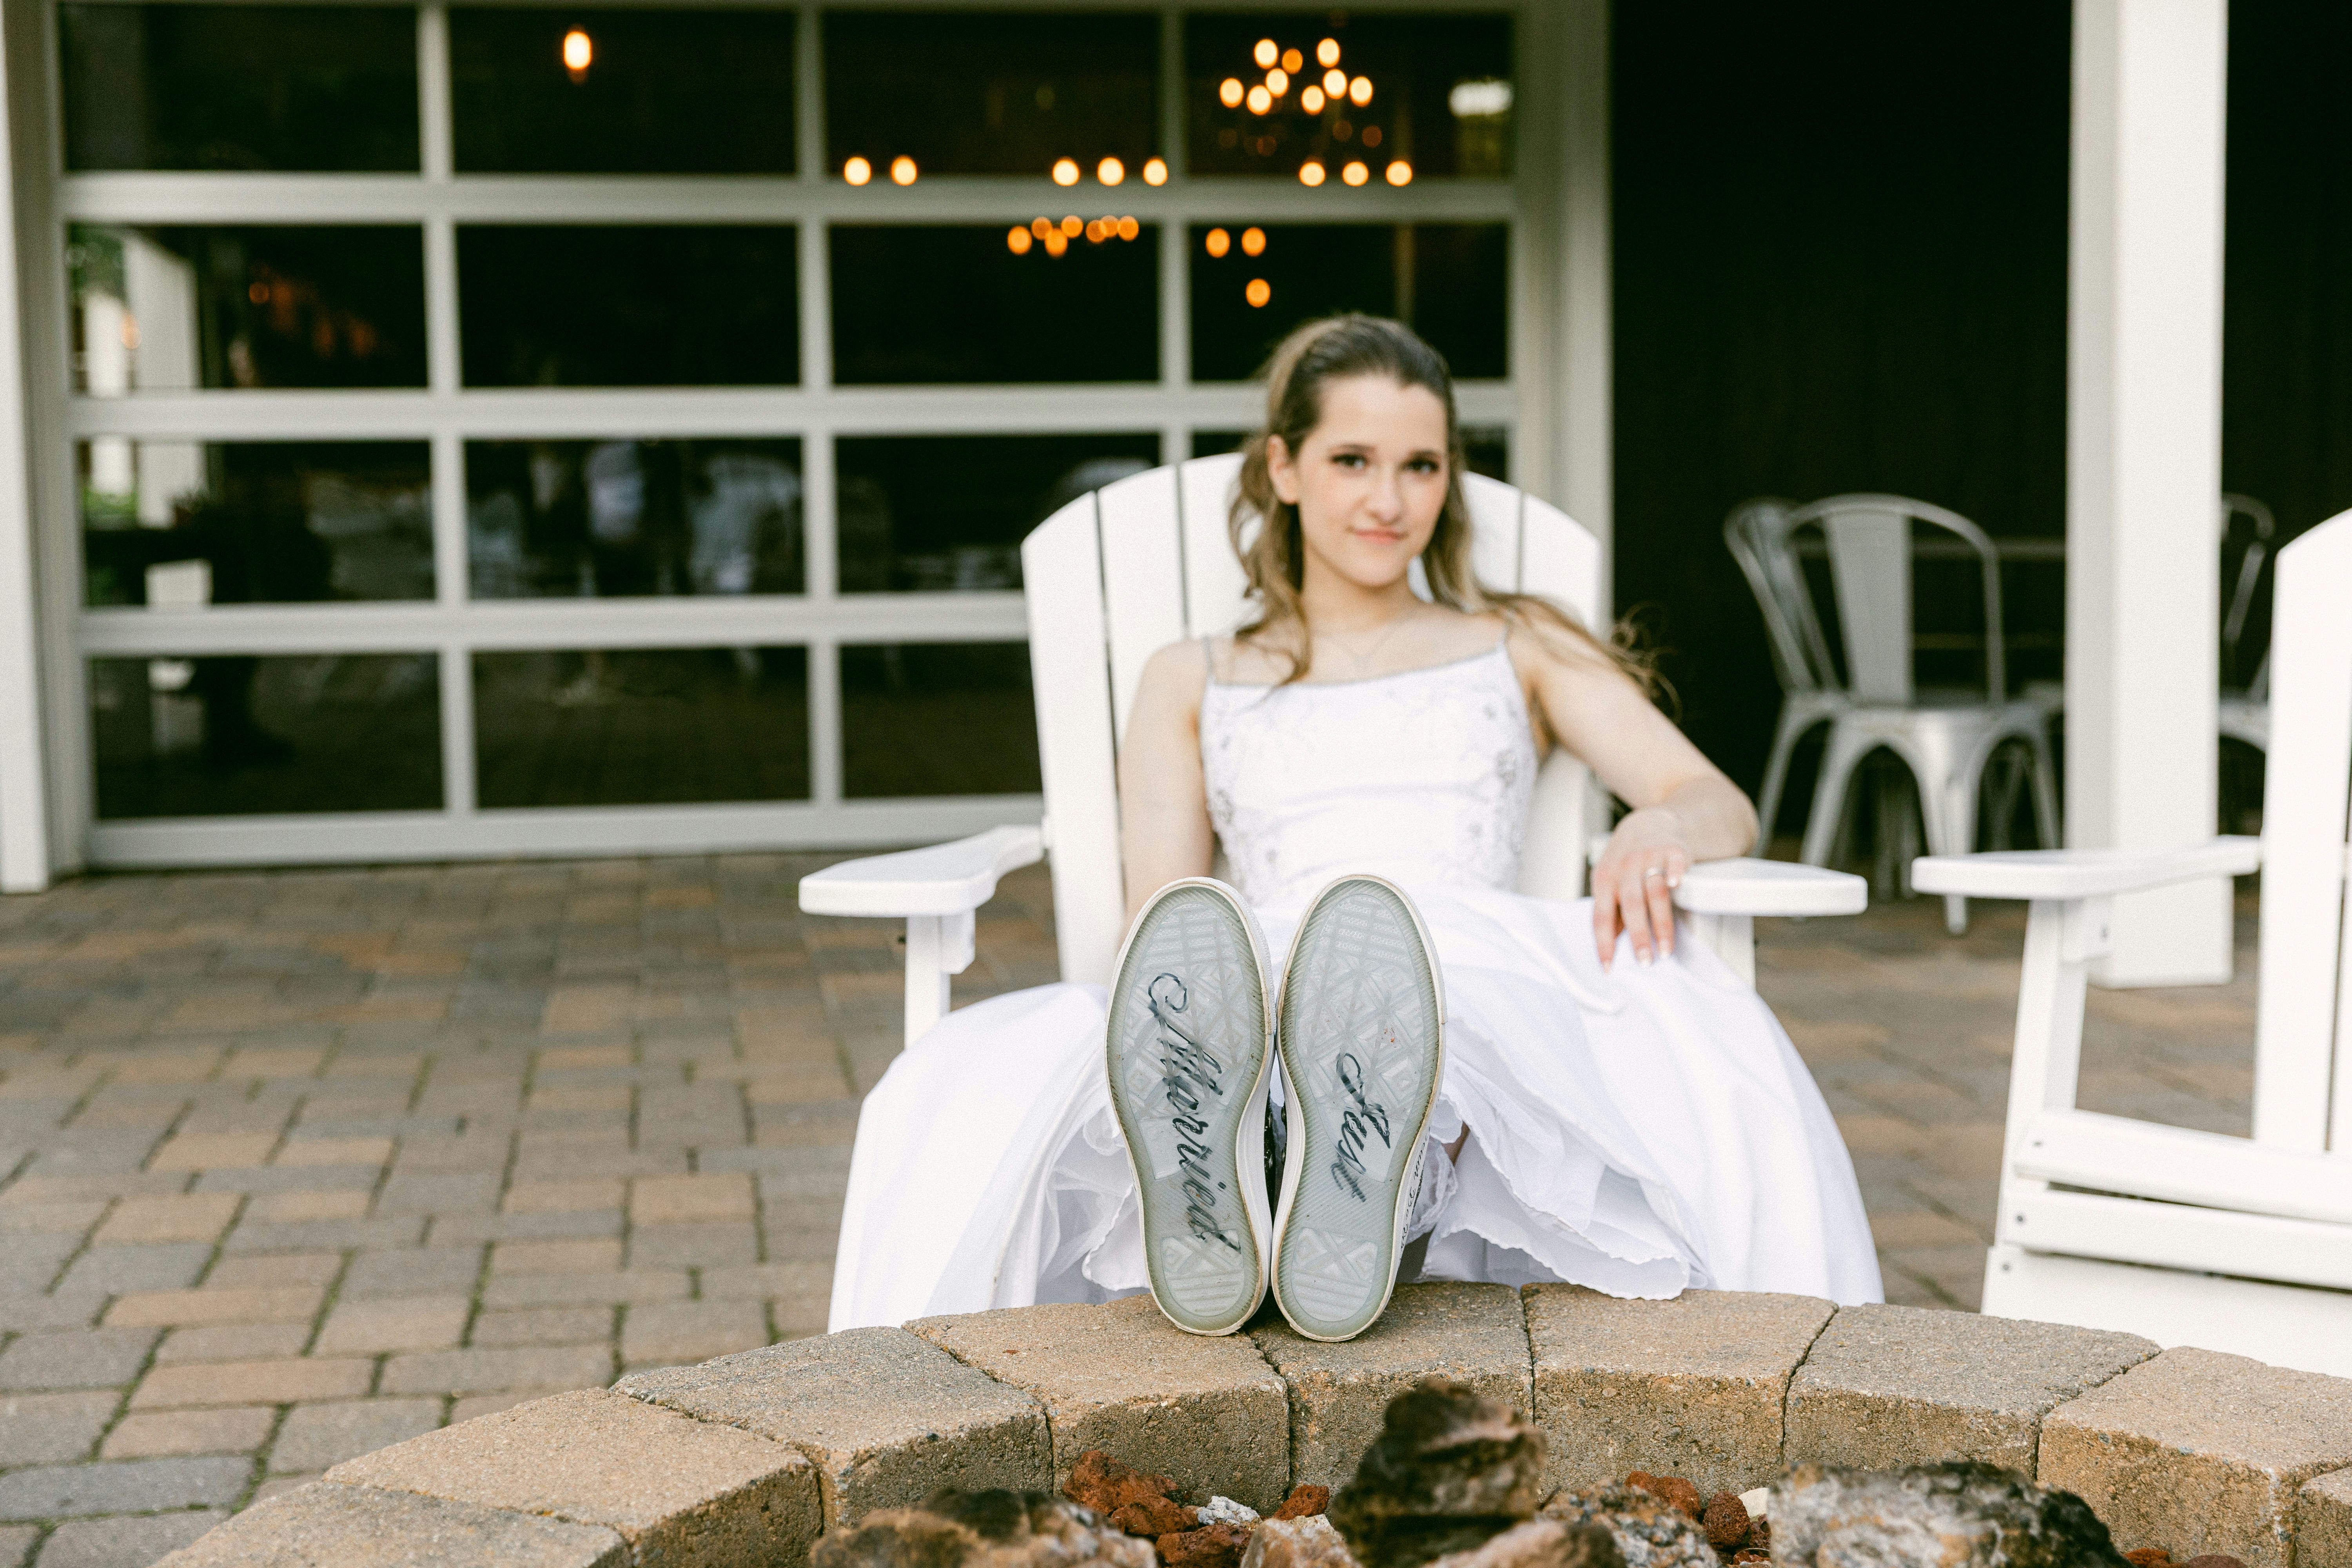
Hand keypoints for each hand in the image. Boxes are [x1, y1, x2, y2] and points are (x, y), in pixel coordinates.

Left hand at [1592, 808, 1690, 968]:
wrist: (1648, 823)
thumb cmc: (1627, 861)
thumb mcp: (1610, 882)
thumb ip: (1612, 910)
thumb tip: (1611, 944)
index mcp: (1604, 880)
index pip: (1601, 916)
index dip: (1604, 943)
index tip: (1609, 968)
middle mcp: (1624, 868)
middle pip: (1630, 906)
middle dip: (1638, 937)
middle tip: (1645, 963)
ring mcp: (1648, 857)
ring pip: (1654, 892)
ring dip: (1661, 923)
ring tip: (1666, 950)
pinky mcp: (1672, 850)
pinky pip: (1674, 863)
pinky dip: (1675, 872)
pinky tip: (1678, 885)